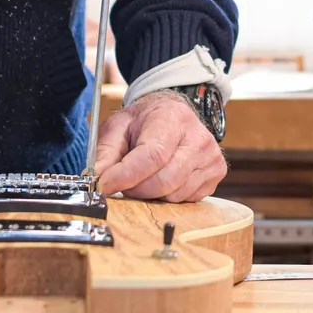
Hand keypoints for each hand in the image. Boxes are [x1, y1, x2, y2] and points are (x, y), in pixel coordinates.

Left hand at [94, 90, 225, 200]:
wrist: (173, 112)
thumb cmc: (145, 121)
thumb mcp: (119, 126)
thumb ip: (105, 153)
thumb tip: (96, 180)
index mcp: (171, 119)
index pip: (152, 156)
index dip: (126, 176)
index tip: (104, 186)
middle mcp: (197, 138)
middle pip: (163, 181)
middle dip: (135, 189)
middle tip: (122, 182)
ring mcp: (210, 157)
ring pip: (174, 194)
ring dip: (151, 193)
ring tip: (145, 176)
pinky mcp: (217, 173)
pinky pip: (186, 199)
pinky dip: (168, 195)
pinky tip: (164, 177)